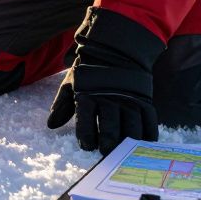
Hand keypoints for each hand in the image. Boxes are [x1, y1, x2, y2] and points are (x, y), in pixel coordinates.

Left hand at [46, 7, 164, 153]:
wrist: (116, 46)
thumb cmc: (90, 68)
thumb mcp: (73, 82)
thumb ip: (63, 105)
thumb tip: (51, 125)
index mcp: (88, 96)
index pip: (85, 122)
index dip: (86, 137)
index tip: (87, 146)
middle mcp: (108, 99)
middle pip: (109, 129)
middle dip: (107, 145)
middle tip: (106, 153)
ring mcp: (128, 99)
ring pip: (130, 128)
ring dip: (128, 143)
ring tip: (125, 151)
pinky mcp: (144, 99)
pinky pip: (149, 121)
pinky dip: (148, 135)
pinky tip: (144, 143)